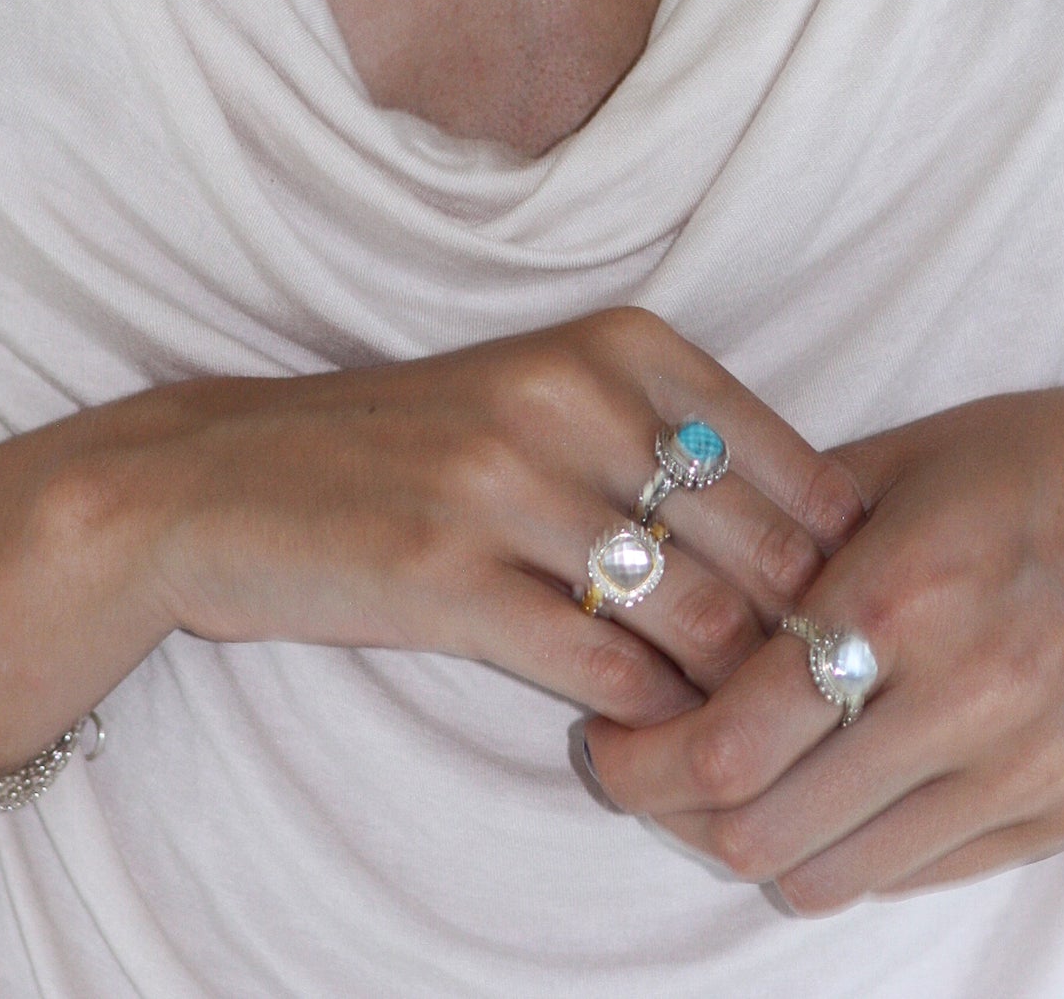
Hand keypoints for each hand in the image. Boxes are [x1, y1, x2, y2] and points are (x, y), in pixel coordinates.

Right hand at [126, 307, 860, 726]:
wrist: (230, 476)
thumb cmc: (410, 441)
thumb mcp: (546, 395)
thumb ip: (669, 444)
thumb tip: (814, 548)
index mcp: (615, 342)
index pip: (795, 466)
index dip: (833, 560)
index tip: (827, 615)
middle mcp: (569, 397)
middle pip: (760, 550)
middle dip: (797, 638)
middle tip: (798, 692)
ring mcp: (503, 484)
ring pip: (698, 618)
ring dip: (728, 689)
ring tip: (729, 718)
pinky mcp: (443, 577)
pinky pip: (605, 670)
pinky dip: (648, 714)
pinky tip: (643, 722)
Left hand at [583, 362, 1063, 908]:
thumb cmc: (1035, 462)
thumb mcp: (894, 465)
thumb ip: (781, 532)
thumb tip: (681, 584)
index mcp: (899, 600)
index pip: (729, 743)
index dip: (639, 761)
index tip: (604, 739)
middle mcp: (960, 702)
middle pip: (762, 829)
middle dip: (673, 810)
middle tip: (642, 766)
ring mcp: (1019, 771)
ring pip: (833, 875)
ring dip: (752, 840)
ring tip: (727, 783)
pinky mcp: (1061, 811)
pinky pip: (916, 875)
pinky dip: (843, 850)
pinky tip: (821, 792)